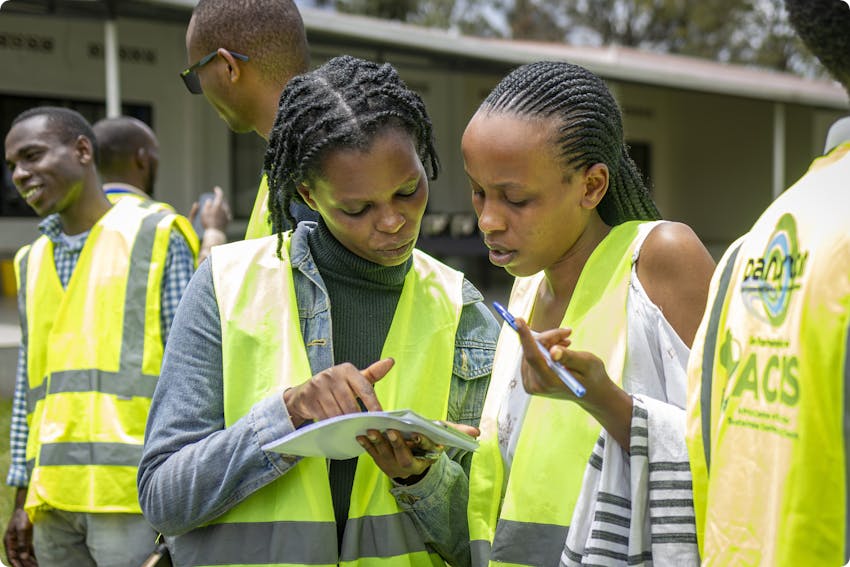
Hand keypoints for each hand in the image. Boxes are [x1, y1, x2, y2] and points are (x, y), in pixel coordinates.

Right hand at [4, 504, 35, 566]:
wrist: (27, 507)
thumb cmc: (22, 516)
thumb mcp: (22, 529)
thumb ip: (22, 543)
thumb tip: (23, 557)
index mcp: (9, 541)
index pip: (12, 557)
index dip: (17, 564)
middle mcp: (14, 543)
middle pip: (19, 557)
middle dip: (25, 564)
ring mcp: (21, 541)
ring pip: (24, 554)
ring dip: (29, 561)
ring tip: (37, 566)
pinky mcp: (27, 538)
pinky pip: (29, 549)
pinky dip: (33, 555)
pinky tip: (37, 560)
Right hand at [188, 186, 231, 231]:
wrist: (215, 233)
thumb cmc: (208, 223)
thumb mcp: (204, 213)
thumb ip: (207, 205)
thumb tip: (209, 200)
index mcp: (218, 206)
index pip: (220, 195)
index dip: (218, 190)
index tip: (215, 189)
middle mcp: (224, 209)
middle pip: (223, 201)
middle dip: (219, 198)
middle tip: (215, 198)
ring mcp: (227, 215)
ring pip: (225, 207)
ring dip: (221, 205)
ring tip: (217, 206)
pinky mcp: (228, 220)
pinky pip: (226, 213)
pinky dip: (223, 212)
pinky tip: (221, 213)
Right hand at [283, 358, 393, 427]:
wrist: (304, 393)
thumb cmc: (334, 387)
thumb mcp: (353, 379)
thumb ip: (372, 374)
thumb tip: (391, 361)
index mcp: (347, 370)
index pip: (365, 388)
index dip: (374, 404)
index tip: (380, 417)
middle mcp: (332, 374)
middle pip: (351, 404)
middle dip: (357, 418)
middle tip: (364, 428)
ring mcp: (319, 385)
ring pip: (337, 412)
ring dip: (344, 423)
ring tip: (350, 429)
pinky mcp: (308, 398)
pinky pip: (324, 416)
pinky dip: (331, 424)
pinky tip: (334, 427)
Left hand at [359, 421, 479, 483]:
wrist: (410, 468)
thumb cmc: (426, 448)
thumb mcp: (441, 441)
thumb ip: (456, 434)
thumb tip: (477, 433)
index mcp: (423, 460)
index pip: (423, 451)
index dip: (421, 443)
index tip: (417, 434)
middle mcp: (407, 465)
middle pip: (401, 454)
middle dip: (396, 443)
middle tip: (391, 430)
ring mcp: (391, 465)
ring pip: (383, 454)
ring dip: (377, 442)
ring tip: (371, 430)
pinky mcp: (379, 462)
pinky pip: (371, 454)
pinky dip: (366, 445)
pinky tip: (360, 435)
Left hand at [516, 318, 633, 449]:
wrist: (592, 393)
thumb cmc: (592, 377)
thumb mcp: (587, 364)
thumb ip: (569, 358)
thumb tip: (553, 351)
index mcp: (550, 381)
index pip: (532, 356)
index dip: (525, 337)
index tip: (519, 320)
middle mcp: (536, 384)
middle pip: (533, 349)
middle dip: (548, 338)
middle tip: (567, 333)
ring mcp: (531, 383)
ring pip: (532, 350)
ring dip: (548, 342)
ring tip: (566, 343)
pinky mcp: (529, 380)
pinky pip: (531, 355)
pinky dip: (544, 348)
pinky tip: (559, 349)